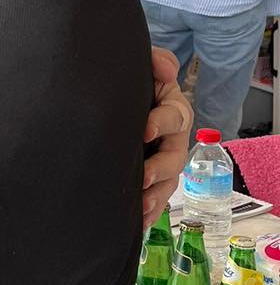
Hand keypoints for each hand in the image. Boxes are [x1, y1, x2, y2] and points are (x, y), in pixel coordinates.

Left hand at [142, 47, 191, 227]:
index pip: (174, 115)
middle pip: (174, 156)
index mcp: (172, 109)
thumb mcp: (145, 69)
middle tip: (142, 176)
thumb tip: (165, 68)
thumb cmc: (133, 85)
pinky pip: (154, 199)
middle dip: (159, 168)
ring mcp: (161, 161)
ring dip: (155, 196)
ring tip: (141, 207)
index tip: (145, 129)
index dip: (162, 122)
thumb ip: (157, 62)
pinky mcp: (149, 180)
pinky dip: (147, 212)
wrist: (110, 101)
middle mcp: (171, 138)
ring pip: (167, 182)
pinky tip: (136, 222)